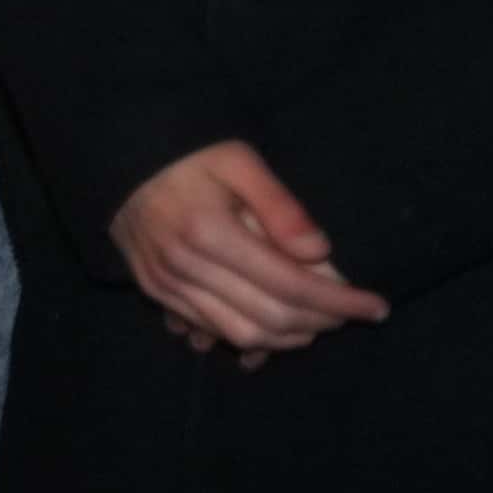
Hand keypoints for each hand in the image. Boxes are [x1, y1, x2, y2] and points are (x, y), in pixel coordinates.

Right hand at [114, 140, 388, 361]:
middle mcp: (186, 267)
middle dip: (324, 321)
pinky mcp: (156, 291)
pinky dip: (254, 336)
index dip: (341, 301)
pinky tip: (279, 324)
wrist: (114, 159)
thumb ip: (280, 206)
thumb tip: (320, 252)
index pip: (291, 284)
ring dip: (291, 337)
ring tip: (320, 321)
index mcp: (209, 232)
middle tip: (352, 312)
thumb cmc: (185, 155)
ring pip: (243, 334)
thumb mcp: (237, 160)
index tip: (378, 306)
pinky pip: (212, 330)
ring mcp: (167, 284)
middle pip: (273, 317)